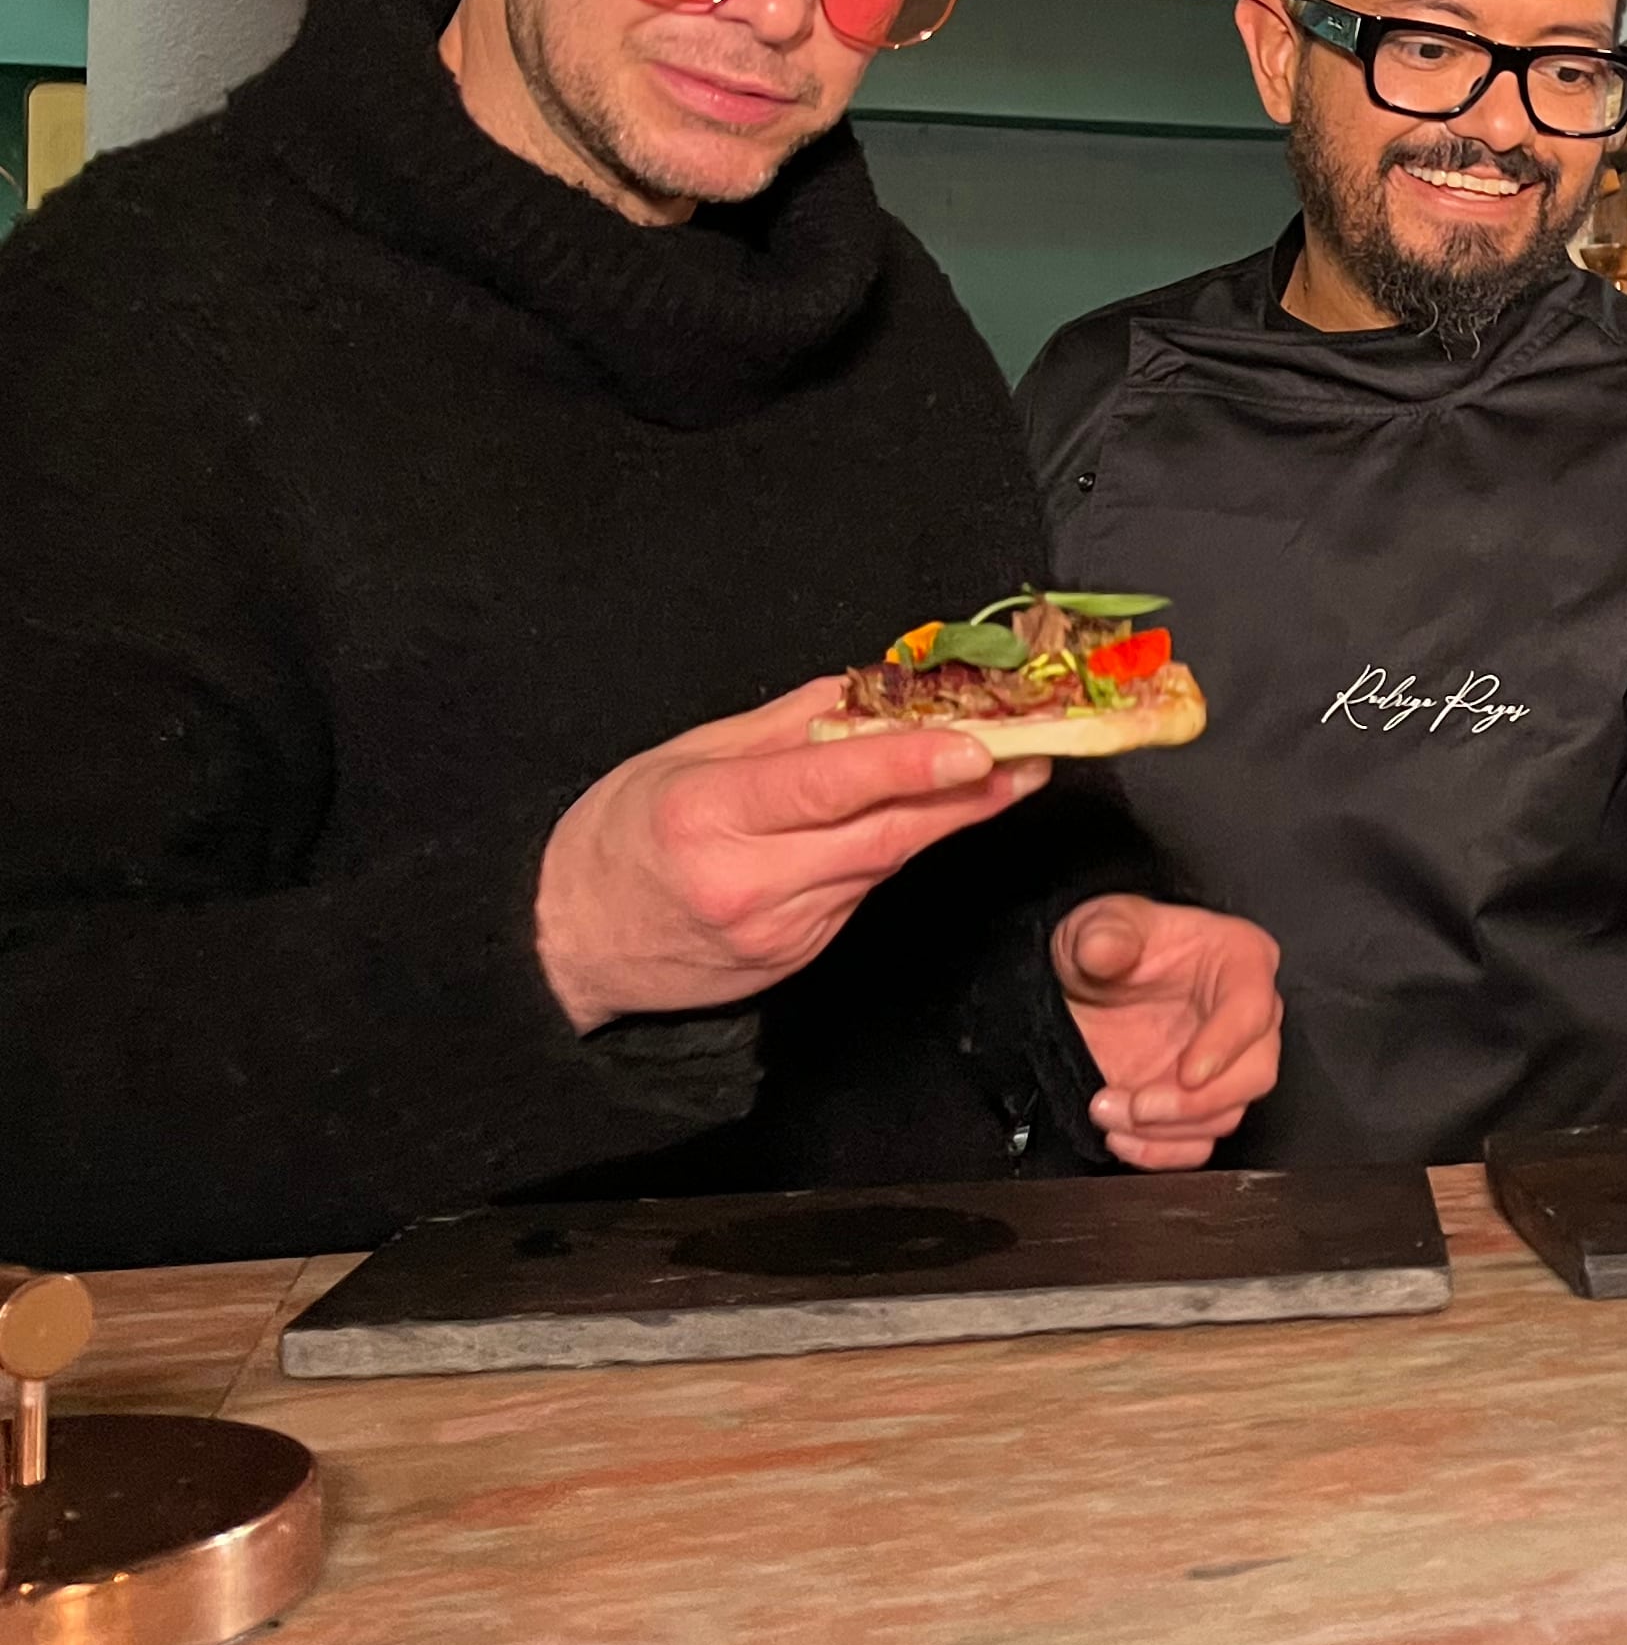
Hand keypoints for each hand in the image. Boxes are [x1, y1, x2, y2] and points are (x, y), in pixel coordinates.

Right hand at [537, 681, 1047, 1031]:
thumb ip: (786, 725)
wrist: (569, 946)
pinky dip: (893, 848)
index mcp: (709, 816)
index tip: (979, 745)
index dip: (909, 764)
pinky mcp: (797, 954)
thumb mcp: (685, 756)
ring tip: (1009, 769)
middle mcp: (747, 881)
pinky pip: (863, 888)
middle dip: (969, 791)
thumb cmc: (621, 836)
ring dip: (947, 815)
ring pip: (884, 860)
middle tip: (1038, 752)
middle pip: (883, 832)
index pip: (827, 786)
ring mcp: (777, 929)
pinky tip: (922, 815)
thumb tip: (869, 690)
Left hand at [1053, 897, 1284, 1169]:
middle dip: (1196, 1102)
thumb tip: (1103, 951)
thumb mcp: (1102, 924)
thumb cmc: (1112, 941)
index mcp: (1240, 960)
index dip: (1225, 1045)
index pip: (1253, 1008)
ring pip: (1226, 1114)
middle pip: (1255, 1073)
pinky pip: (1200, 1144)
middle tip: (1139, 1105)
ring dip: (1167, 1130)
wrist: (1087, 983)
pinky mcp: (1198, 1104)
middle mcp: (1246, 1019)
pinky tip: (1123, 1139)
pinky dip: (1163, 1153)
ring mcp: (1224, 1067)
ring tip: (1108, 1111)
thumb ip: (1105, 934)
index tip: (1187, 1072)